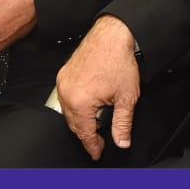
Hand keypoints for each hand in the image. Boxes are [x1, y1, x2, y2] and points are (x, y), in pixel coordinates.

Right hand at [56, 16, 140, 160]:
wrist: (112, 35)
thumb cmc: (119, 61)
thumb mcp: (126, 98)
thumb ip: (123, 124)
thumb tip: (122, 141)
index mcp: (80, 102)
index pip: (85, 133)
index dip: (92, 146)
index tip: (97, 153)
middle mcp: (67, 93)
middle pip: (74, 124)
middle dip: (87, 134)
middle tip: (98, 142)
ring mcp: (63, 82)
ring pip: (68, 112)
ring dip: (80, 121)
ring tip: (95, 125)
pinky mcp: (63, 74)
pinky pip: (66, 97)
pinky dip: (76, 106)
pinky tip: (87, 107)